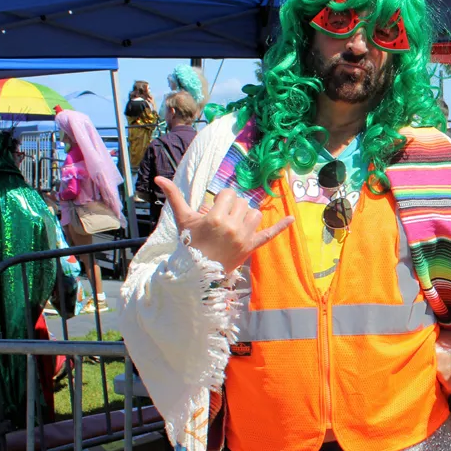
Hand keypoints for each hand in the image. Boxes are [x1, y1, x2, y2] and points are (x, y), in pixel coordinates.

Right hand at [154, 176, 293, 272]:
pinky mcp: (252, 247)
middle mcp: (233, 227)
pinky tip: (292, 218)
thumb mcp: (183, 219)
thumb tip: (158, 179)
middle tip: (223, 219)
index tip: (216, 209)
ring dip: (247, 215)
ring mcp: (244, 238)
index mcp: (216, 218)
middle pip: (242, 203)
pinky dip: (281, 226)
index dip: (223, 199)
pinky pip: (270, 235)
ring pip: (255, 214)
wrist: (197, 271)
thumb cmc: (189, 243)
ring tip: (236, 223)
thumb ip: (174, 196)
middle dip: (233, 207)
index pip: (229, 194)